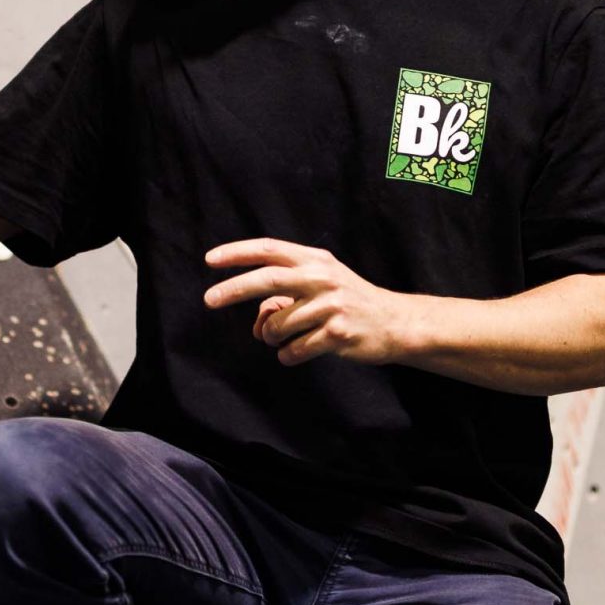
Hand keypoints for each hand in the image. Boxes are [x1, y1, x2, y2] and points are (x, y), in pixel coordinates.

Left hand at [204, 238, 407, 367]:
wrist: (395, 322)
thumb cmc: (349, 301)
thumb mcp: (321, 283)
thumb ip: (286, 292)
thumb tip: (258, 320)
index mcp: (315, 260)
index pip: (269, 249)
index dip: (237, 252)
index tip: (210, 260)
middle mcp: (322, 278)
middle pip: (268, 279)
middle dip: (233, 289)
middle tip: (209, 299)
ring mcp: (330, 306)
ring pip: (278, 324)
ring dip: (271, 337)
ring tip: (284, 339)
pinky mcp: (337, 333)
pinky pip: (294, 350)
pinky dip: (288, 355)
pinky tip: (297, 352)